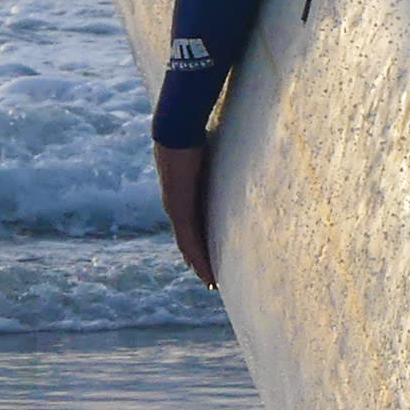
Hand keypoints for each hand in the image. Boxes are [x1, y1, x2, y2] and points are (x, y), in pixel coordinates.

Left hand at [157, 140, 215, 286]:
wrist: (175, 128)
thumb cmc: (193, 132)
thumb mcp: (208, 150)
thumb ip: (218, 156)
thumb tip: (234, 147)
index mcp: (183, 193)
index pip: (192, 223)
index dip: (200, 240)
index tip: (209, 253)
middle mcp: (176, 205)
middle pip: (188, 239)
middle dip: (199, 258)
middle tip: (210, 277)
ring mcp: (176, 209)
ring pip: (188, 245)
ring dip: (199, 264)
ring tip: (210, 281)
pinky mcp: (180, 210)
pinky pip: (190, 241)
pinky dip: (198, 259)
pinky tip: (206, 272)